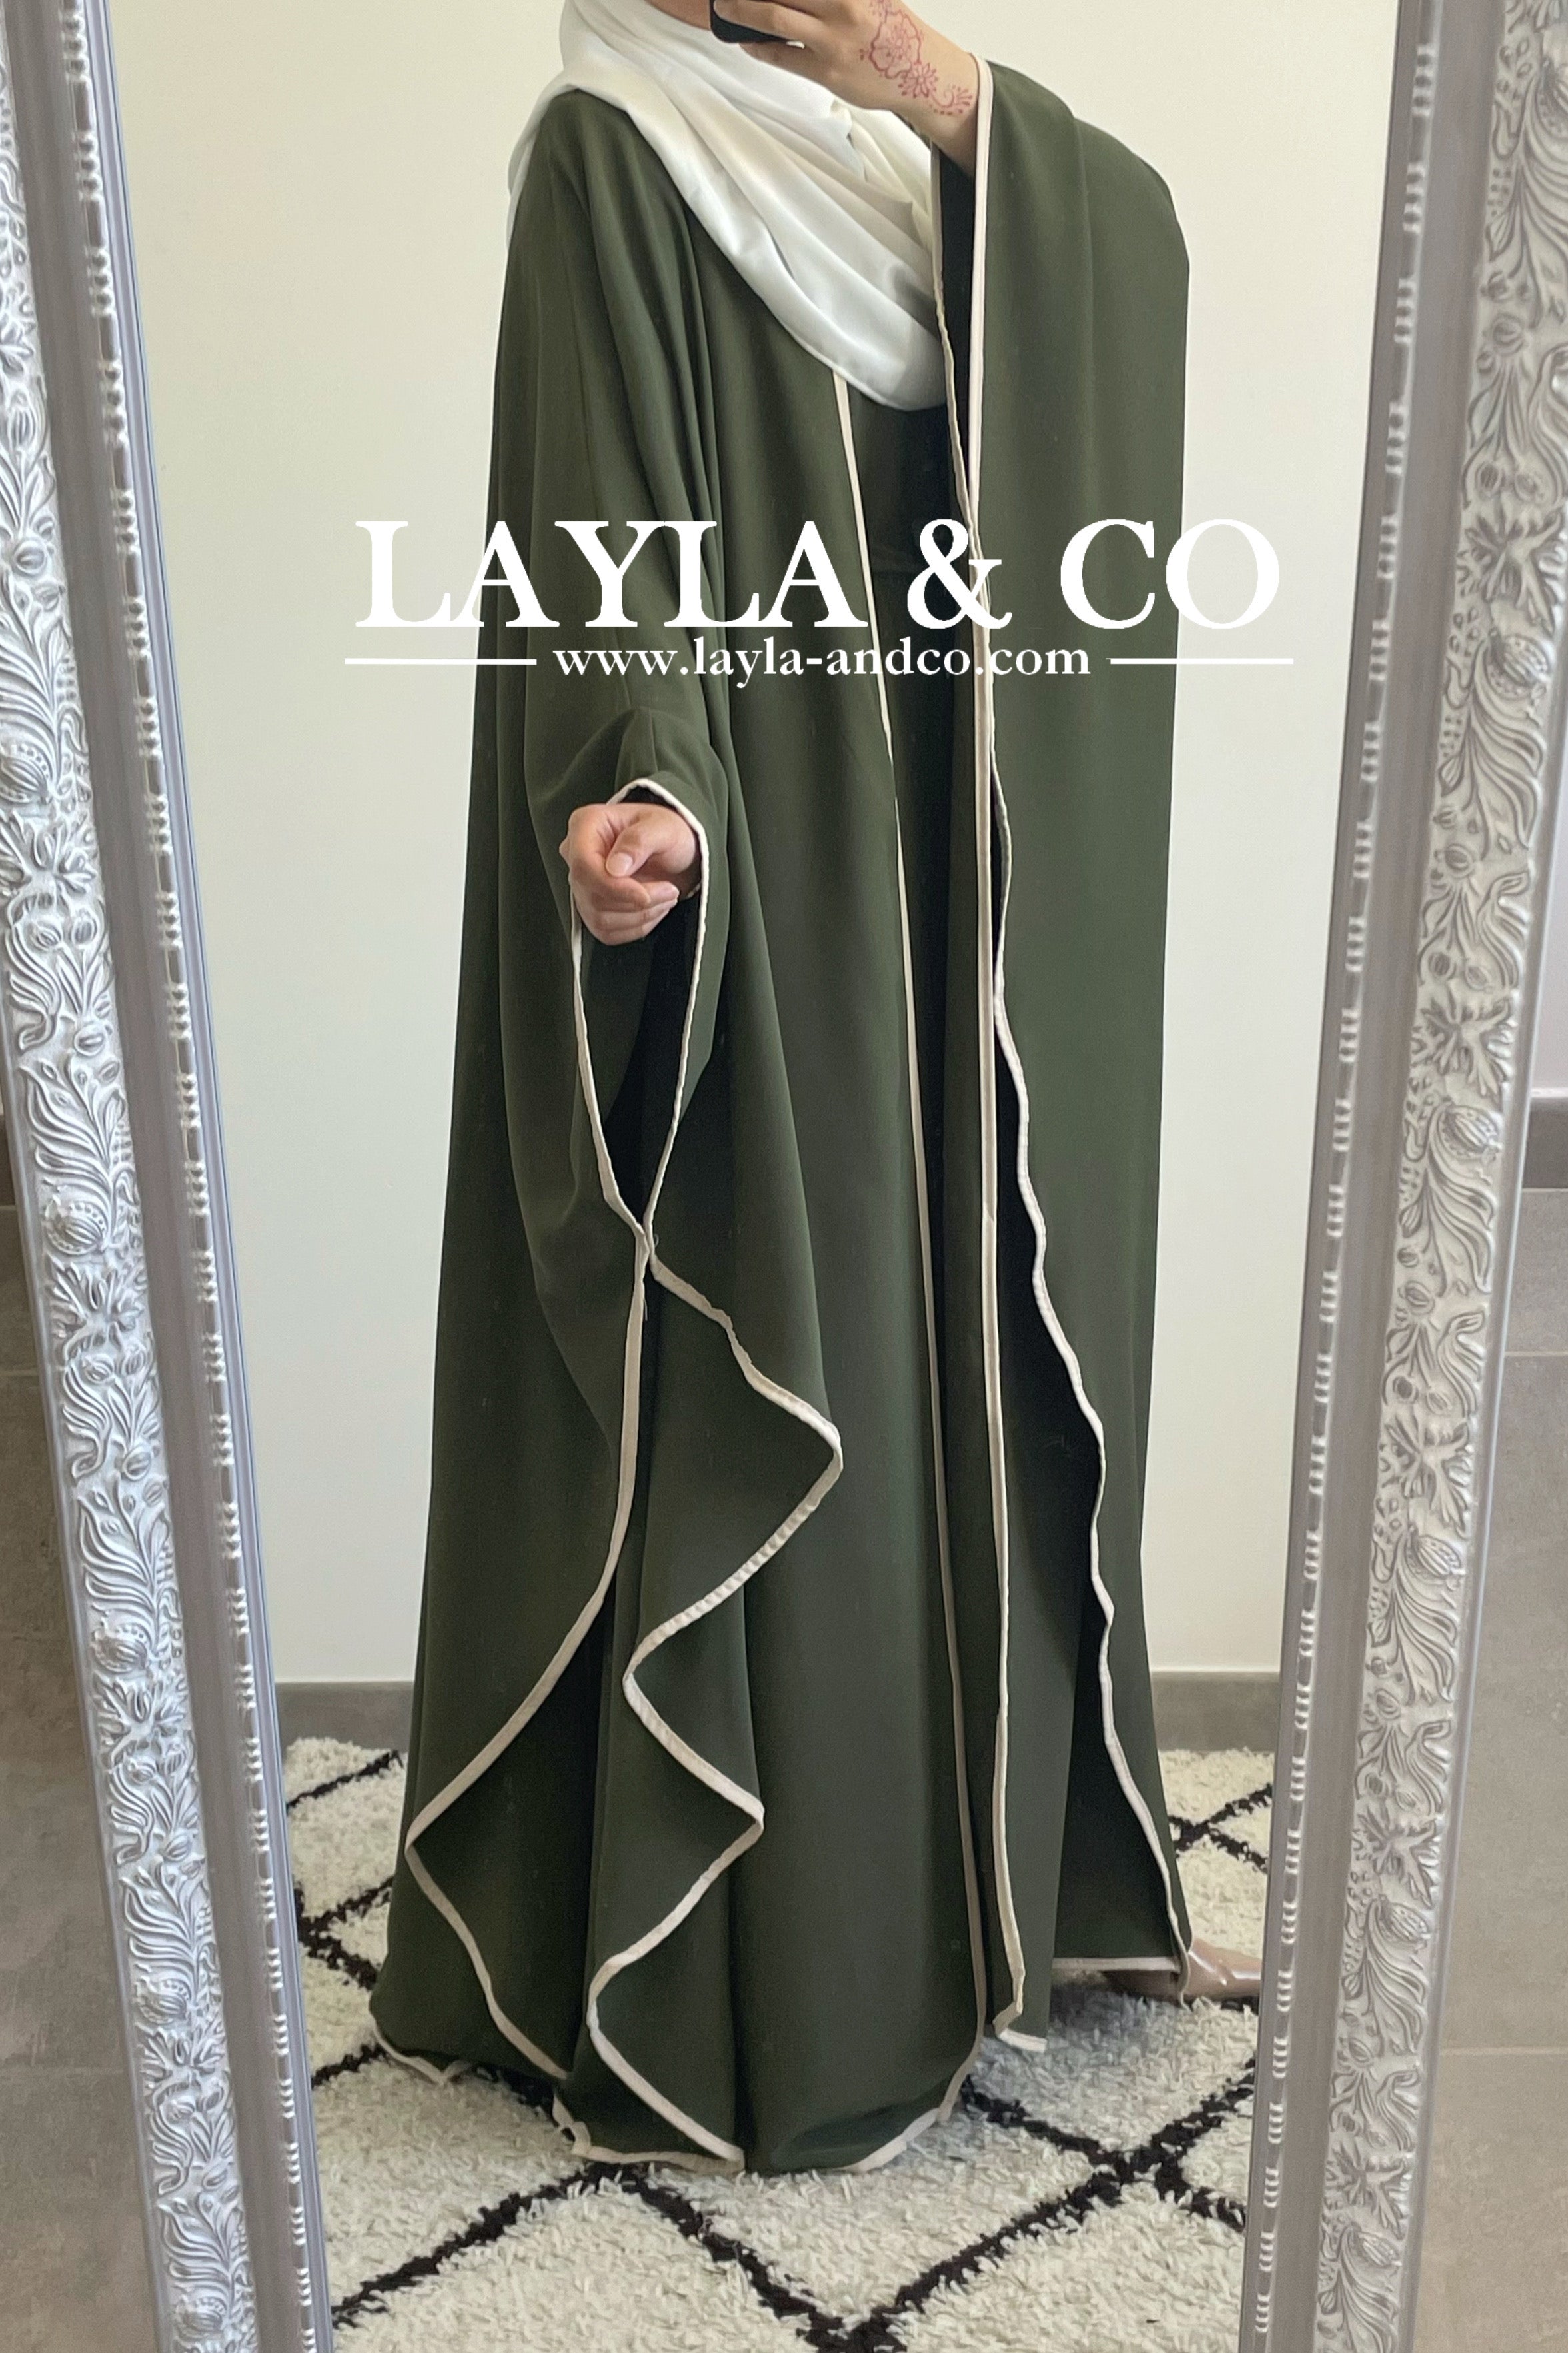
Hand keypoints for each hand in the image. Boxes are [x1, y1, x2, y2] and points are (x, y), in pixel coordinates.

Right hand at [560, 799, 700, 944]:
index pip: (583, 865)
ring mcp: (583, 884)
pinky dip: (636, 927)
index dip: (613, 887)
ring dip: (640, 915)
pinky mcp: (591, 908)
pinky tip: (653, 908)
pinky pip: (607, 931)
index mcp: (586, 825)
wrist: (674, 853)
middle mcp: (577, 854)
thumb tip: (615, 866)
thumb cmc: (666, 834)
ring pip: (600, 918)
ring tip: (665, 897)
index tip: (644, 894)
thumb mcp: (663, 827)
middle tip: (669, 890)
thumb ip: (640, 840)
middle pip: (593, 895)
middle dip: (636, 902)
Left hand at [712, 0, 979, 171]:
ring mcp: (833, 39)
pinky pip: (783, 56)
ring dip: (743, 10)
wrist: (921, 72)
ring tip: (726, 7)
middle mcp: (842, 5)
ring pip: (775, 17)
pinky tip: (747, 41)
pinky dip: (759, 47)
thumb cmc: (892, 30)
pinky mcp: (827, 71)